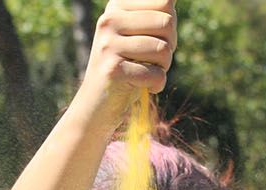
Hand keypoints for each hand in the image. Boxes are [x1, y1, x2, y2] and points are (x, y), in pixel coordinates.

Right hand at [72, 0, 175, 125]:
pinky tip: (142, 87)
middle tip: (150, 59)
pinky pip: (156, 75)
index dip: (169, 25)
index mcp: (116, 6)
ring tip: (144, 73)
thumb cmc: (126, 66)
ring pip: (163, 50)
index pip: (165, 2)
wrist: (96, 104)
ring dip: (162, 67)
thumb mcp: (139, 33)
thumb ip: (155, 13)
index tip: (152, 39)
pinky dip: (157, 85)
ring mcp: (108, 45)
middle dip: (169, 46)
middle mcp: (109, 20)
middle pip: (167, 23)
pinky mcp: (113, 70)